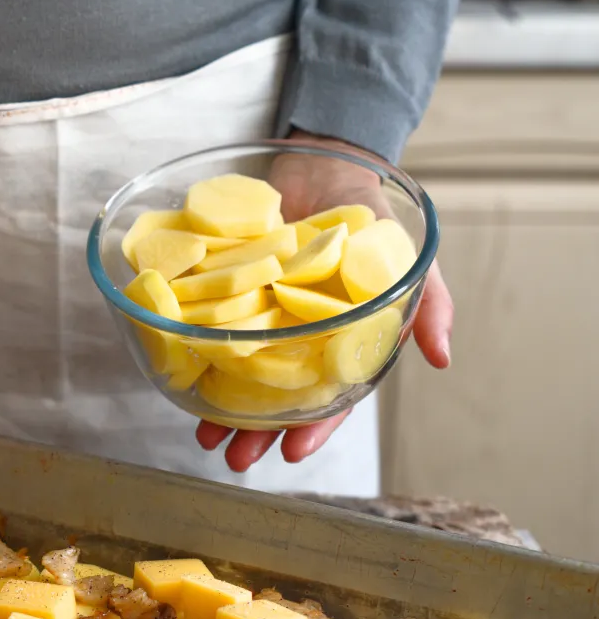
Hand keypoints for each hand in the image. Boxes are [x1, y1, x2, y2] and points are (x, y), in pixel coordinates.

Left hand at [195, 130, 453, 471]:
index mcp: (337, 342)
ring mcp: (256, 314)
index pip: (330, 395)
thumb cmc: (370, 215)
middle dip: (256, 432)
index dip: (314, 427)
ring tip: (204, 437)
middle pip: (276, 396)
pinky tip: (177, 373)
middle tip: (236, 459)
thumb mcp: (408, 258)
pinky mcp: (223, 287)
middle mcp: (293, 336)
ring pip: (237, 371)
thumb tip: (441, 357)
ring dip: (220, 407)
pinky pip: (205, 323)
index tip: (292, 452)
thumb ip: (427, 304)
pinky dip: (192, 349)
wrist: (323, 159)